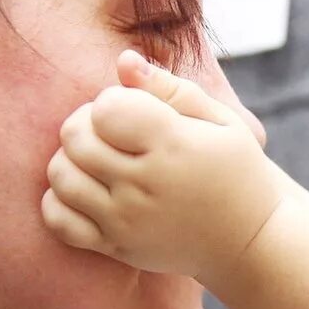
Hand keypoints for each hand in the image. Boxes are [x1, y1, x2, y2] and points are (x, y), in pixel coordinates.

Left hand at [42, 50, 296, 287]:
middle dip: (85, 124)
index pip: (106, 108)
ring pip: (61, 176)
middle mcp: (146, 185)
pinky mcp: (115, 248)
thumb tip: (123, 60)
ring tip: (97, 160)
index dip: (111, 101)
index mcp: (174, 146)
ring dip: (70, 159)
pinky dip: (60, 201)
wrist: (250, 241)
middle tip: (110, 132)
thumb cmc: (235, 170)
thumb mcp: (220, 121)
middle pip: (75, 138)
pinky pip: (58, 221)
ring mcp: (127, 221)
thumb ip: (169, 88)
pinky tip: (86, 192)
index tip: (132, 111)